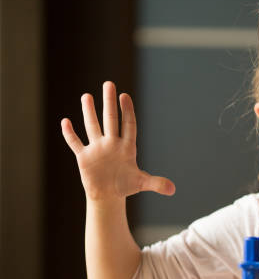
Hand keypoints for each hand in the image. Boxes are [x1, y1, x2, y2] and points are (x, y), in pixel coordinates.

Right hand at [61, 81, 175, 201]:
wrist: (108, 195)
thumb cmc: (126, 186)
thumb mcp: (142, 183)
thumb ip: (156, 183)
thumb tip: (173, 190)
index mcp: (126, 147)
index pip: (128, 124)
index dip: (127, 111)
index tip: (125, 96)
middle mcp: (111, 143)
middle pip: (110, 119)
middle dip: (109, 102)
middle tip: (109, 83)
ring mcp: (97, 149)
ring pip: (92, 126)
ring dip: (89, 112)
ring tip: (87, 96)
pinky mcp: (84, 157)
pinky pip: (75, 143)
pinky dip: (70, 134)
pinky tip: (65, 122)